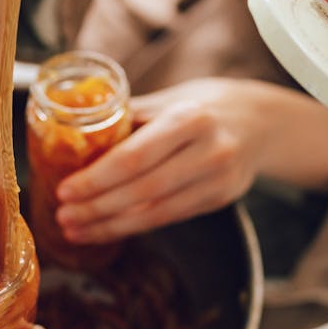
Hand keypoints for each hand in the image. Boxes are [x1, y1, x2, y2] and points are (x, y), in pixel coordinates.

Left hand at [55, 78, 327, 242]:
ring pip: (155, 212)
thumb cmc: (207, 104)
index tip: (65, 189)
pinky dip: (134, 226)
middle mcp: (208, 151)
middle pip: (143, 190)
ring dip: (110, 225)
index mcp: (189, 118)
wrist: (264, 121)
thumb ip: (129, 117)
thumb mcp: (170, 98)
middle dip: (98, 208)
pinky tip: (106, 229)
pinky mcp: (220, 200)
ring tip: (75, 229)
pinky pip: (169, 218)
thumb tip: (76, 132)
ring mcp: (218, 179)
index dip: (98, 178)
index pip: (136, 156)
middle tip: (63, 216)